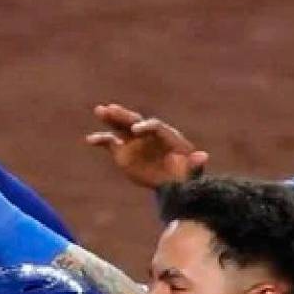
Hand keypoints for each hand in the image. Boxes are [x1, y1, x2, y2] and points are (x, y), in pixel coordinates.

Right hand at [86, 103, 208, 187]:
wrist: (171, 184)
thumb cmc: (184, 176)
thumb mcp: (192, 173)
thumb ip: (195, 165)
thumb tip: (203, 157)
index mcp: (165, 136)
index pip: (154, 127)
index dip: (146, 127)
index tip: (136, 131)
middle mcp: (148, 135)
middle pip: (136, 121)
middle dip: (125, 115)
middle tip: (112, 109)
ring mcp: (134, 141)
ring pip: (121, 126)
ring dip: (111, 118)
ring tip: (100, 110)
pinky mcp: (122, 151)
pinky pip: (110, 142)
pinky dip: (100, 140)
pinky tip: (90, 140)